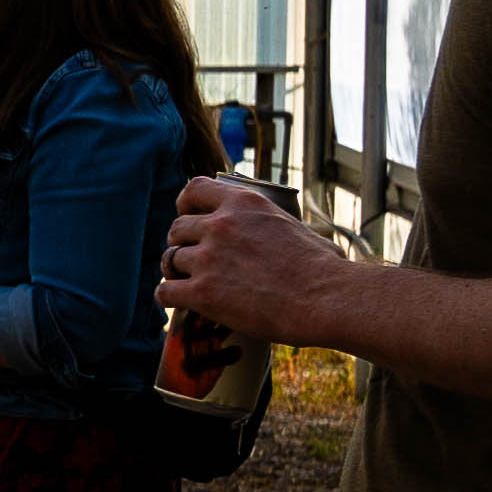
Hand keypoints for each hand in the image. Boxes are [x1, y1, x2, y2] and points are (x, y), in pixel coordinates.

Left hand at [159, 175, 340, 342]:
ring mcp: (209, 258)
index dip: (186, 205)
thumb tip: (275, 229)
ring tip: (188, 282)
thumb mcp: (294, 225)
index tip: (188, 216)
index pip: (194, 189)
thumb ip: (269, 222)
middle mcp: (221, 225)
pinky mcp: (202, 292)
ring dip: (176, 272)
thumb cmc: (324, 269)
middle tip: (192, 259)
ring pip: (170, 260)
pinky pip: (165, 292)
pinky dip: (168, 298)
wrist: (326, 300)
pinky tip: (177, 302)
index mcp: (244, 203)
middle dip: (182, 244)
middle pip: (177, 229)